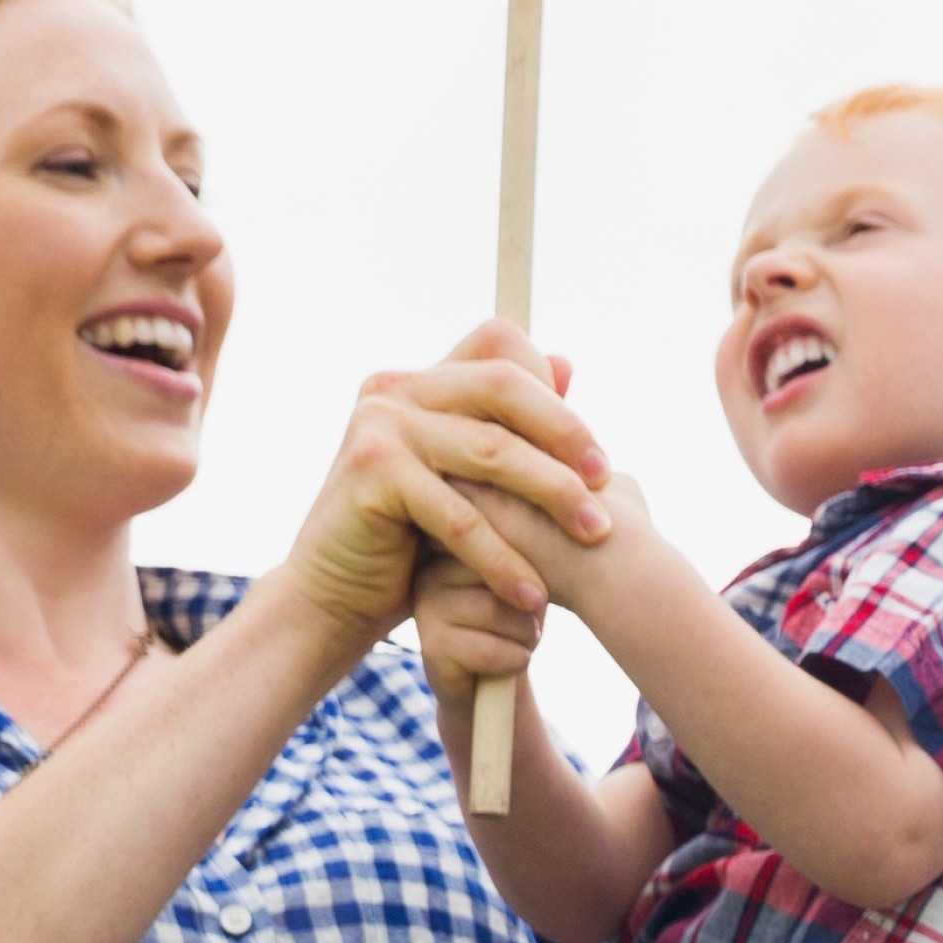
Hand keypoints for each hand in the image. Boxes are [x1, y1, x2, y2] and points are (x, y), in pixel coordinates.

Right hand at [260, 327, 593, 667]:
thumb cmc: (411, 539)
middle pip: (503, 385)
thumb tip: (564, 362)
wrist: (336, 594)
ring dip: (551, 495)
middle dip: (566, 432)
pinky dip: (503, 557)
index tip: (592, 450)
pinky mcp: (373, 475)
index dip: (552, 389)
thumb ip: (506, 425)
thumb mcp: (465, 477)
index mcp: (423, 382)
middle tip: (606, 481)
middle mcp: (398, 390)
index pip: (500, 348)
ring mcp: (381, 427)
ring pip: (491, 451)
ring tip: (593, 535)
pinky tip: (534, 594)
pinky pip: (459, 516)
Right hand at [411, 558, 551, 739]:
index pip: (505, 541)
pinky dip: (513, 661)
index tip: (533, 598)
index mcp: (456, 544)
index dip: (535, 576)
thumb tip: (532, 562)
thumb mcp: (531, 582)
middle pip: (501, 572)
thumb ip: (528, 559)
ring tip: (515, 643)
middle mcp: (433, 568)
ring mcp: (427, 606)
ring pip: (496, 610)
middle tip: (523, 626)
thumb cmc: (515, 625)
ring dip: (525, 636)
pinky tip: (504, 664)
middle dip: (529, 608)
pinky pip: (489, 650)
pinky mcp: (431, 646)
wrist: (493, 686)